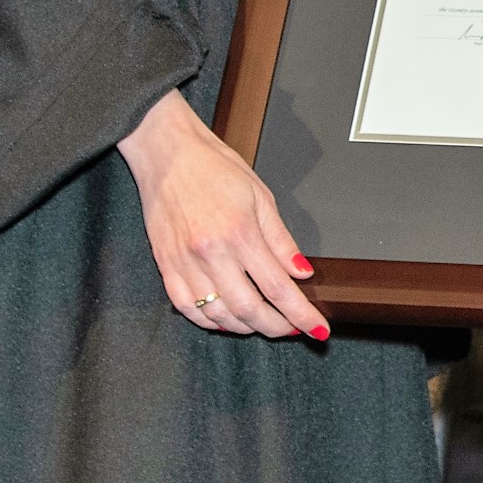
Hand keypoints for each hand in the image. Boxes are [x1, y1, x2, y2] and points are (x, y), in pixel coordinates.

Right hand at [119, 91, 327, 338]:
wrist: (167, 153)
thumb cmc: (214, 166)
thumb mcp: (260, 195)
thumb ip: (281, 240)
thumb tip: (301, 272)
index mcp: (239, 232)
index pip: (278, 287)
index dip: (301, 314)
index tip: (317, 329)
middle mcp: (211, 253)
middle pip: (249, 310)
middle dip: (276, 327)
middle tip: (291, 328)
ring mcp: (184, 263)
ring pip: (218, 315)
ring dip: (245, 326)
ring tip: (262, 322)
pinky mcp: (165, 266)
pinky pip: (187, 308)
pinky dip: (209, 321)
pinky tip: (225, 319)